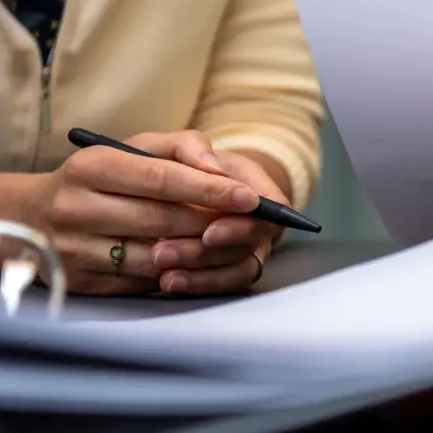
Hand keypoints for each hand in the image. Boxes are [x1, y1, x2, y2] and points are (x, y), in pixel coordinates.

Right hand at [27, 131, 260, 294]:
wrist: (32, 217)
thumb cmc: (100, 177)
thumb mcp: (133, 147)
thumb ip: (182, 147)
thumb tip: (218, 169)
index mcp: (90, 167)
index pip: (161, 179)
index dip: (209, 189)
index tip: (248, 197)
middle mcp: (75, 208)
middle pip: (163, 221)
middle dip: (212, 223)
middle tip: (248, 223)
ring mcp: (74, 249)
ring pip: (155, 257)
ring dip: (198, 254)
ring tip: (225, 243)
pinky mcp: (79, 281)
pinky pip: (140, 282)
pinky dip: (172, 274)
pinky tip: (192, 263)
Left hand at [147, 150, 287, 294]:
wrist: (169, 187)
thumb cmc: (179, 163)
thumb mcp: (178, 145)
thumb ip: (191, 147)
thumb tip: (211, 168)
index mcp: (258, 190)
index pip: (271, 211)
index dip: (244, 225)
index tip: (211, 231)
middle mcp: (258, 225)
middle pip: (249, 246)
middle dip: (208, 252)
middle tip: (165, 251)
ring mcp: (242, 252)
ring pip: (237, 271)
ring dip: (201, 274)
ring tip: (160, 268)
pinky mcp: (223, 272)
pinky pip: (221, 287)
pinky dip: (196, 286)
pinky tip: (167, 281)